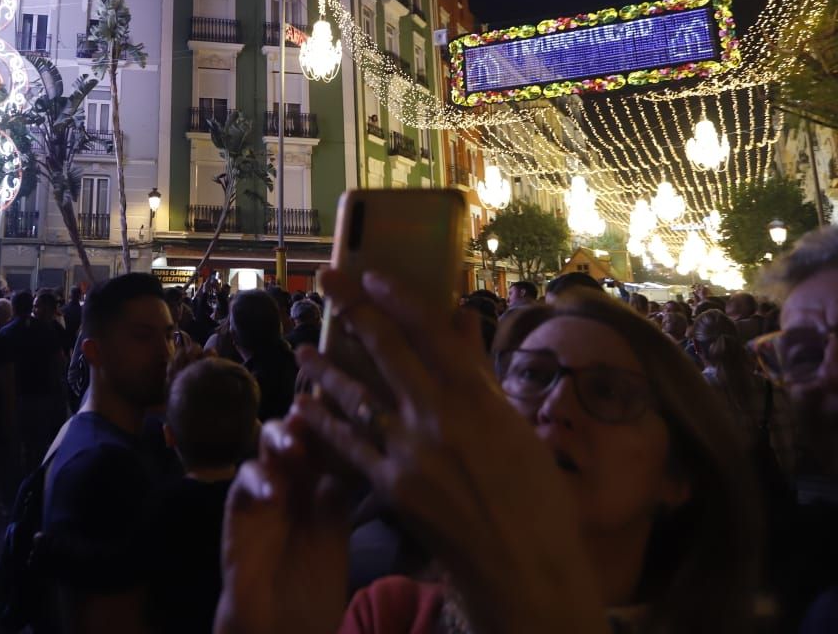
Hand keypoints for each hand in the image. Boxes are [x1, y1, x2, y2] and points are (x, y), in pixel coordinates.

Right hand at [215, 417, 351, 633]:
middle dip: (307, 417)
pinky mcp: (239, 508)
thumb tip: (354, 451)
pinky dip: (258, 481)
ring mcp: (265, 487)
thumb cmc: (315, 576)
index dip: (334, 416)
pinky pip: (244, 481)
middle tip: (318, 416)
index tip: (351, 402)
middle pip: (297, 429)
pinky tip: (275, 491)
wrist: (283, 619)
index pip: (326, 435)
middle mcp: (293, 475)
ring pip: (267, 446)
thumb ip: (339, 492)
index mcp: (322, 477)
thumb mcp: (337, 528)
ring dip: (280, 439)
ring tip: (295, 447)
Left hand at [294, 270, 607, 633]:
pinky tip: (304, 407)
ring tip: (301, 349)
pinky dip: (324, 423)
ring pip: (357, 395)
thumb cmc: (536, 497)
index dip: (397, 296)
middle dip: (352, 309)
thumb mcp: (516, 426)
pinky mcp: (391, 487)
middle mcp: (439, 416)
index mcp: (477, 397)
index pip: (430, 331)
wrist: (525, 567)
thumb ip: (480, 372)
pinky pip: (348, 447)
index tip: (372, 272)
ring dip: (325, 368)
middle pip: (387, 350)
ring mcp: (411, 452)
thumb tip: (461, 322)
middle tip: (325, 281)